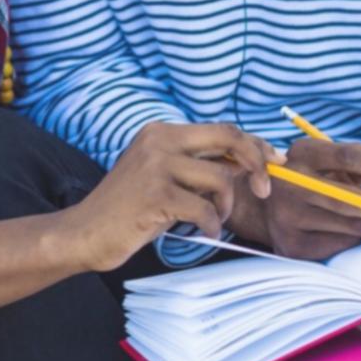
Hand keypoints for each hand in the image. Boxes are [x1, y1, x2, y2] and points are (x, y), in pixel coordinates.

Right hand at [63, 122, 280, 272]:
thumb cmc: (130, 210)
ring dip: (225, 204)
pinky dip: (211, 223)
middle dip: (257, 161)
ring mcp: (156, 165)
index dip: (254, 144)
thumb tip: (249, 163)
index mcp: (163, 132)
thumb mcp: (166, 178)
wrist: (86, 232)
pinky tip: (203, 230)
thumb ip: (199, 167)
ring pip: (220, 177)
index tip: (275, 161)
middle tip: (265, 189)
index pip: (222, 129)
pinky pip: (204, 208)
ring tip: (212, 218)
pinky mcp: (155, 194)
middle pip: (228, 138)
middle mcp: (160, 140)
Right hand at [227, 139, 360, 260]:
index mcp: (303, 153)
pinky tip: (350, 231)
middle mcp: (291, 184)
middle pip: (352, 200)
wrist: (262, 205)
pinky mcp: (293, 246)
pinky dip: (355, 239)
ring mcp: (289, 218)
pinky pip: (341, 245)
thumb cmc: (310, 176)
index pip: (350, 156)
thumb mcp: (329, 159)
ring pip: (352, 227)